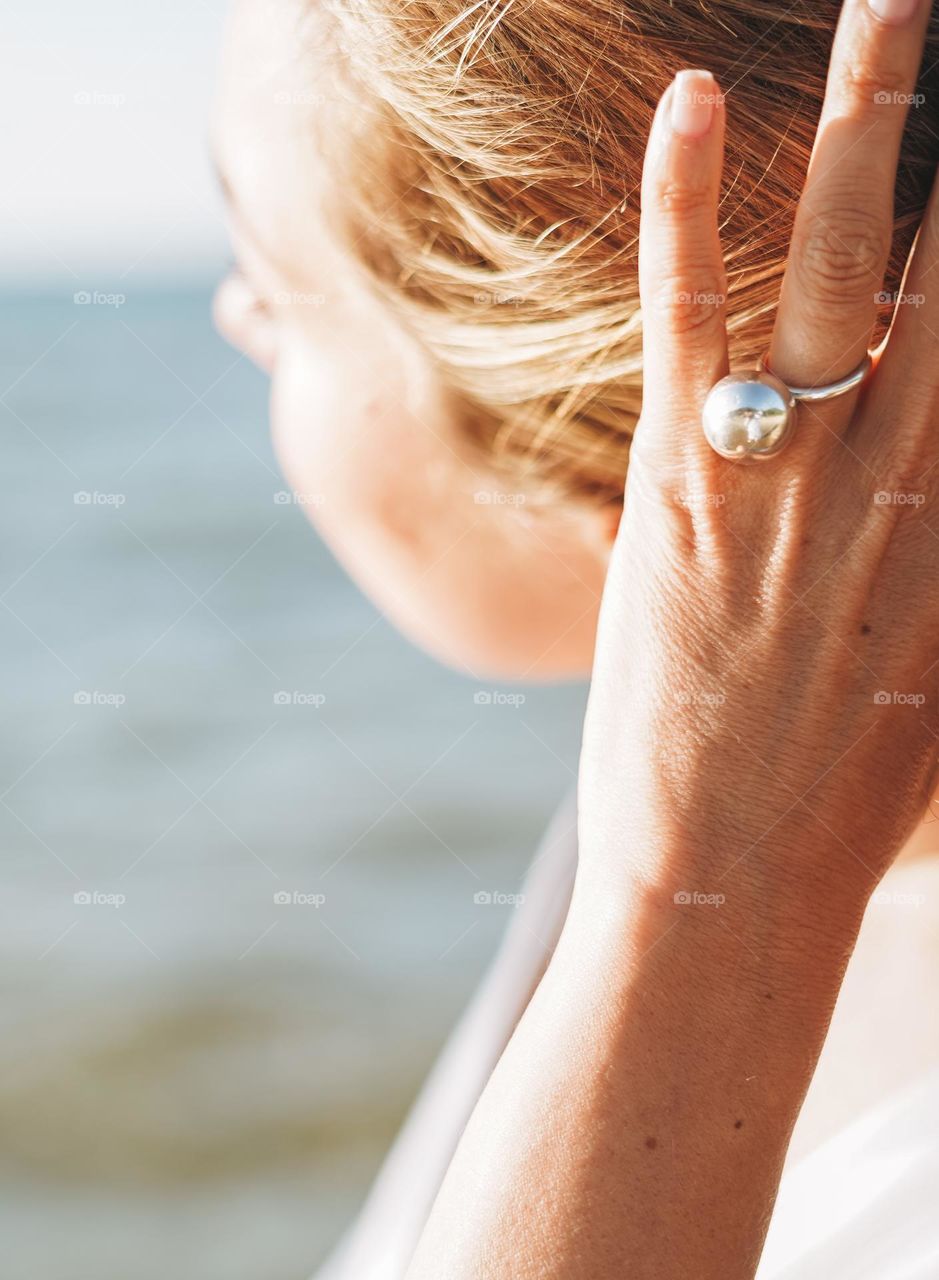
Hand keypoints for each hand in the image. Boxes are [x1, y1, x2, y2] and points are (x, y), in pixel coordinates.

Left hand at [580, 0, 938, 935]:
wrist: (741, 877)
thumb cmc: (836, 796)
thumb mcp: (925, 677)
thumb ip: (927, 571)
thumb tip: (920, 493)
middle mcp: (906, 476)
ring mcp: (796, 478)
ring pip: (843, 262)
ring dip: (873, 116)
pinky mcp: (686, 493)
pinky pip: (690, 326)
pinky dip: (686, 213)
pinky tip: (685, 109)